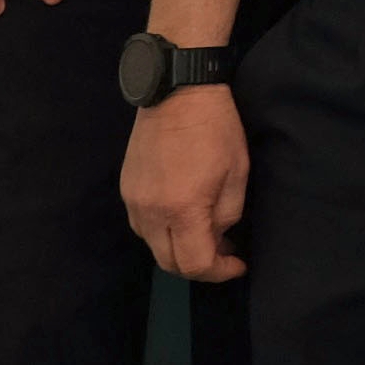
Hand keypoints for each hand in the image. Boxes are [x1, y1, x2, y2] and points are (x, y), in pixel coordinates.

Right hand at [121, 87, 249, 281]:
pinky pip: (142, 225)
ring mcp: (132, 201)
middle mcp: (150, 212)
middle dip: (198, 266)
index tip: (238, 264)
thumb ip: (226, 215)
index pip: (194, 264)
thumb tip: (217, 237)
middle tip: (224, 253)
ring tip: (206, 234)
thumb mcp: (237, 173)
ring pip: (152, 245)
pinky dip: (163, 231)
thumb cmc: (216, 129)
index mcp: (182, 209)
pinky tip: (183, 217)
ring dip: (178, 249)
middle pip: (168, 262)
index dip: (219, 272)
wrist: (177, 92)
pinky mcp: (126, 189)